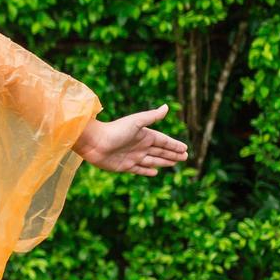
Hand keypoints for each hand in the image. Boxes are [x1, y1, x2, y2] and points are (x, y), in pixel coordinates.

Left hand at [75, 103, 189, 175]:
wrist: (93, 142)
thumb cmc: (114, 130)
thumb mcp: (135, 122)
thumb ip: (151, 116)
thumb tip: (167, 107)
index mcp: (144, 135)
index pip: (163, 141)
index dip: (174, 145)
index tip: (186, 148)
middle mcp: (139, 146)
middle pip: (160, 151)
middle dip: (173, 154)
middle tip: (185, 157)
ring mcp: (132, 157)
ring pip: (153, 160)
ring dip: (164, 162)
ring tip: (174, 163)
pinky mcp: (124, 166)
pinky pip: (139, 169)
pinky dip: (147, 171)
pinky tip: (155, 172)